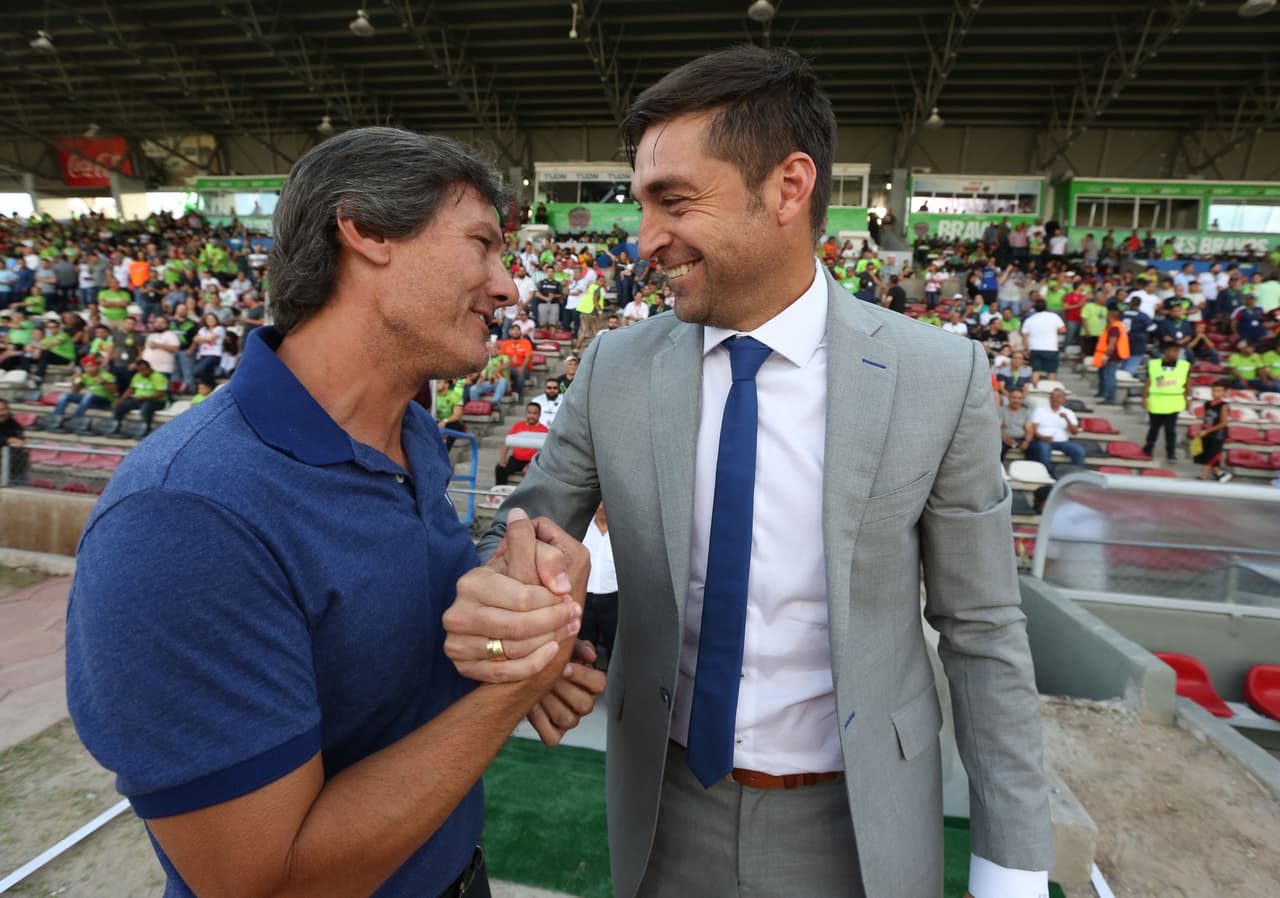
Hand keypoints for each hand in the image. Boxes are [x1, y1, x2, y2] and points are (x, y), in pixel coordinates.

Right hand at [443, 510, 587, 683]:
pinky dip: (534, 664)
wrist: (496, 625)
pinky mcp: (463, 666)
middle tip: (575, 616)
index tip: (570, 596)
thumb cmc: (514, 589)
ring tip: (569, 630)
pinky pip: (504, 672)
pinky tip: (552, 651)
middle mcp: (457, 613)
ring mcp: (456, 643)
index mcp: (471, 582)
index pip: (521, 596)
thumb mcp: (526, 563)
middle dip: (554, 622)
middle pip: (517, 626)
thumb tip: (522, 517)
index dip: (551, 599)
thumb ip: (533, 546)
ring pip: (512, 651)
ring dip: (549, 642)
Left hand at [527, 640, 607, 745]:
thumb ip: (579, 647)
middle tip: (546, 679)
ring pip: (568, 720)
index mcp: (591, 684)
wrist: (524, 674)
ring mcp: (570, 720)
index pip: (600, 684)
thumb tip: (590, 656)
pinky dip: (539, 721)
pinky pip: (551, 736)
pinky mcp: (554, 734)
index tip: (564, 667)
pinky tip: (531, 705)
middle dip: (562, 690)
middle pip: (584, 704)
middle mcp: (584, 704)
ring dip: (550, 703)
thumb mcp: (565, 647)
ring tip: (537, 690)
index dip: (582, 675)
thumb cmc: (549, 659)